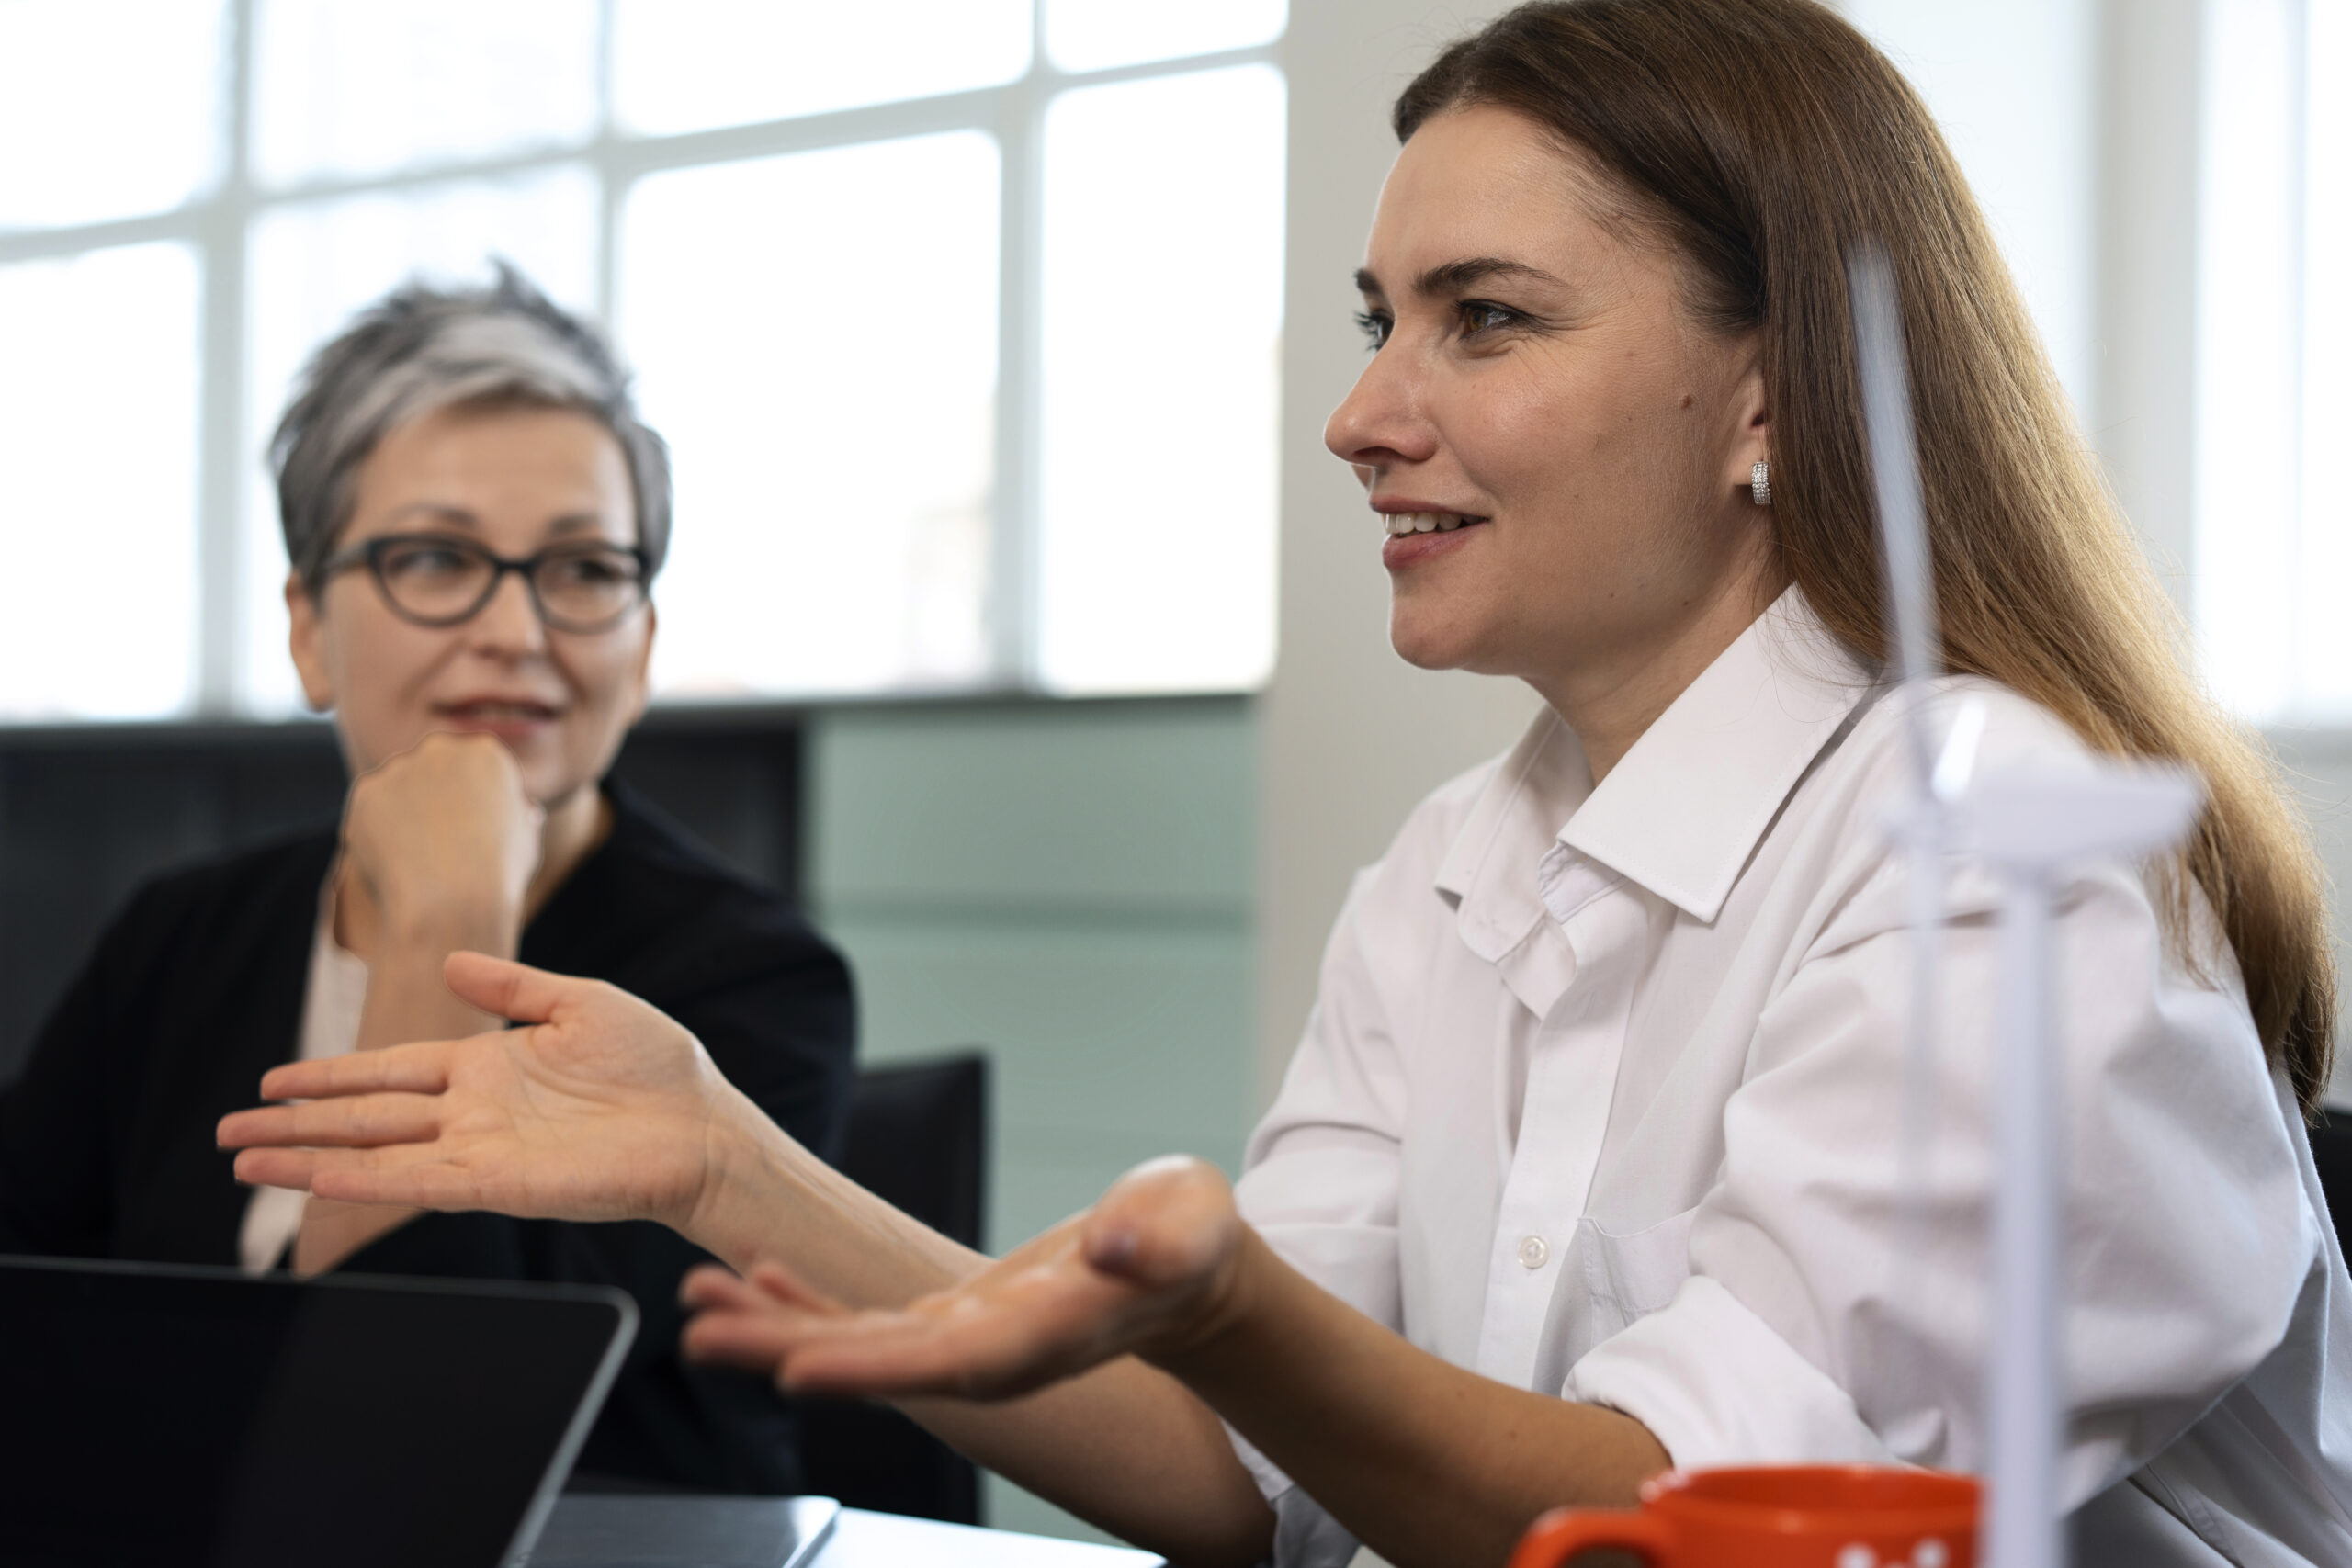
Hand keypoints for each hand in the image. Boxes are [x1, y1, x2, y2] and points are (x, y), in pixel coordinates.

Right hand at [219, 952, 741, 1233]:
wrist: (705, 1126)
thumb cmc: (658, 1068)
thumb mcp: (582, 1004)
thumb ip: (514, 988)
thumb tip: (452, 964)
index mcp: (488, 1068)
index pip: (388, 1072)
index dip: (328, 1076)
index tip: (271, 1082)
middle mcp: (472, 1113)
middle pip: (364, 1116)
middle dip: (295, 1123)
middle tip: (227, 1132)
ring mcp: (480, 1151)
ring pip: (375, 1153)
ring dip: (308, 1158)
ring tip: (244, 1162)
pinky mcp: (500, 1184)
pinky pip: (418, 1182)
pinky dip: (364, 1181)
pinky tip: (316, 1178)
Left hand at [341, 732, 541, 944]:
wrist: (451, 899)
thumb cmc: (498, 874)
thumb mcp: (526, 837)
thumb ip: (516, 813)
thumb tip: (520, 810)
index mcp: (486, 753)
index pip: (471, 769)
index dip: (469, 802)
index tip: (469, 833)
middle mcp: (441, 749)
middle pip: (431, 771)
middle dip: (432, 800)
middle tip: (437, 845)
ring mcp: (399, 768)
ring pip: (397, 790)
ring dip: (401, 816)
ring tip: (416, 859)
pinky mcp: (365, 792)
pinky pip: (369, 812)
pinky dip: (376, 833)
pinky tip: (393, 861)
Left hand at [680, 1156, 1249, 1400]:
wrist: (1181, 1274)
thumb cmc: (1185, 1243)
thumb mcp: (1187, 1224)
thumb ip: (1157, 1237)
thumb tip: (1118, 1245)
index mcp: (1044, 1336)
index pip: (946, 1364)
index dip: (869, 1368)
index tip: (796, 1368)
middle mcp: (991, 1353)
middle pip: (875, 1363)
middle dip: (784, 1349)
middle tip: (701, 1333)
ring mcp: (963, 1341)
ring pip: (853, 1344)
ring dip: (773, 1326)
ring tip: (699, 1305)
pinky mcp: (949, 1320)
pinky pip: (863, 1318)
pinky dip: (807, 1298)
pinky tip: (755, 1277)